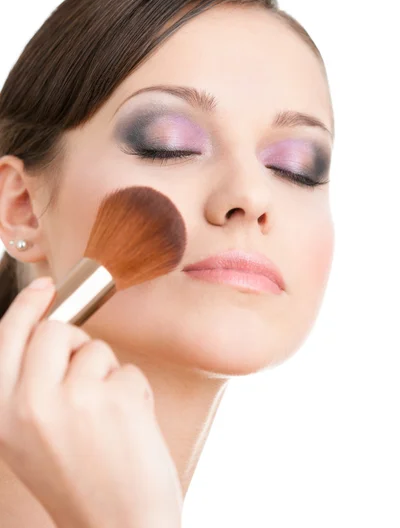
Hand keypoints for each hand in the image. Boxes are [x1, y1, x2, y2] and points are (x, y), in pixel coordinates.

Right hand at [0, 277, 181, 527]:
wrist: (119, 526)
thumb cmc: (79, 480)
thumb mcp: (30, 437)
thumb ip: (30, 385)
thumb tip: (49, 330)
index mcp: (4, 413)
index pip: (7, 337)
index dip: (26, 305)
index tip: (44, 286)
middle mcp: (33, 402)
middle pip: (58, 330)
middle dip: (78, 345)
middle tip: (89, 378)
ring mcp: (77, 397)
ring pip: (98, 349)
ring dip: (108, 376)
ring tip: (109, 419)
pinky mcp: (118, 398)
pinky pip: (129, 370)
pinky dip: (135, 391)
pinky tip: (130, 427)